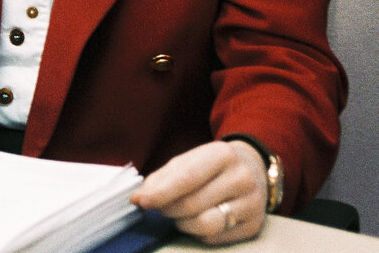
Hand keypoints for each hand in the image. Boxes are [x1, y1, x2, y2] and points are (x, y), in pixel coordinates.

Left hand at [131, 140, 267, 244]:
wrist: (253, 169)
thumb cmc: (212, 165)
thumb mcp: (189, 160)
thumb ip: (163, 177)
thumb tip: (139, 199)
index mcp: (223, 155)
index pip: (187, 178)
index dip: (161, 192)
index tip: (140, 201)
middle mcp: (242, 179)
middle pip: (192, 204)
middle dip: (167, 209)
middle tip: (159, 207)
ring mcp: (252, 204)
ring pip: (205, 225)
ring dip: (181, 223)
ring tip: (177, 214)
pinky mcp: (254, 226)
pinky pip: (214, 238)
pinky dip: (197, 233)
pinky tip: (197, 220)